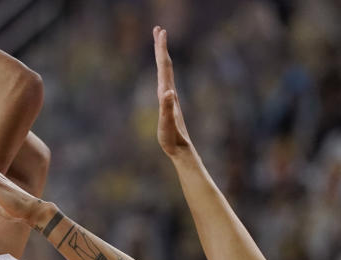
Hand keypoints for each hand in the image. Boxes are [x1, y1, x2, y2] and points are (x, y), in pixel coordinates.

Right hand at [154, 26, 192, 157]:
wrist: (182, 149)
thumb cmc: (172, 139)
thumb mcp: (167, 125)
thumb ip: (167, 108)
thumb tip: (168, 92)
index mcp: (167, 94)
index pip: (164, 67)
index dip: (161, 49)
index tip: (161, 31)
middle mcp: (169, 92)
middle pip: (165, 65)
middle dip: (161, 47)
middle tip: (158, 29)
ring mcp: (169, 97)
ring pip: (165, 72)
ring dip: (161, 56)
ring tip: (159, 44)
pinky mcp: (168, 103)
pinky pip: (164, 81)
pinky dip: (162, 71)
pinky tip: (161, 72)